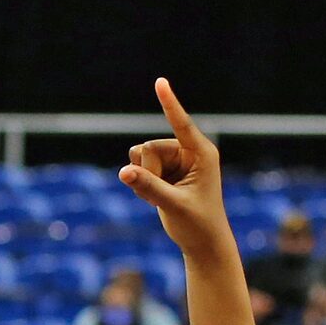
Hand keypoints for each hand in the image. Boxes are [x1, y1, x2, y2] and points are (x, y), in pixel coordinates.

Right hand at [118, 78, 234, 261]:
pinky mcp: (165, 171)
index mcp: (202, 153)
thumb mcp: (171, 204)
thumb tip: (123, 171)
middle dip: (147, 172)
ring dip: (143, 179)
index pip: (182, 124)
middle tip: (162, 195)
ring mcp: (176, 160)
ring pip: (140, 158)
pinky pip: (138, 168)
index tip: (160, 82)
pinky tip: (157, 197)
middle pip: (149, 148)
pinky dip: (141, 184)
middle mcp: (189, 152)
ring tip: (162, 197)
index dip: (169, 103)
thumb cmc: (197, 223)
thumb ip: (147, 186)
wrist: (202, 242)